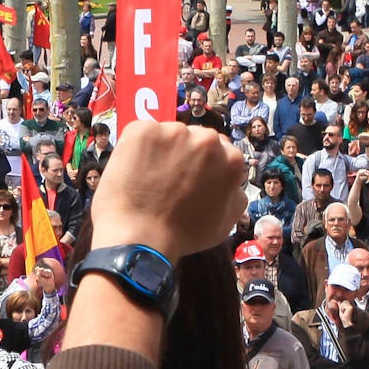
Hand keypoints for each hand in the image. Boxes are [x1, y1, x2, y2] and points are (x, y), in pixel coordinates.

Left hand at [94, 121, 246, 259]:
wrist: (140, 238)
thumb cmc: (183, 236)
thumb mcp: (225, 222)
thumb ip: (235, 195)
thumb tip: (232, 183)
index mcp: (231, 159)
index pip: (219, 150)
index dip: (201, 165)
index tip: (188, 179)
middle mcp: (207, 139)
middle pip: (194, 138)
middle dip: (183, 154)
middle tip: (167, 180)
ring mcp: (173, 131)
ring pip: (168, 134)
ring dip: (161, 150)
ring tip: (148, 178)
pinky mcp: (142, 130)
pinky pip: (141, 133)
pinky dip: (136, 148)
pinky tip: (133, 170)